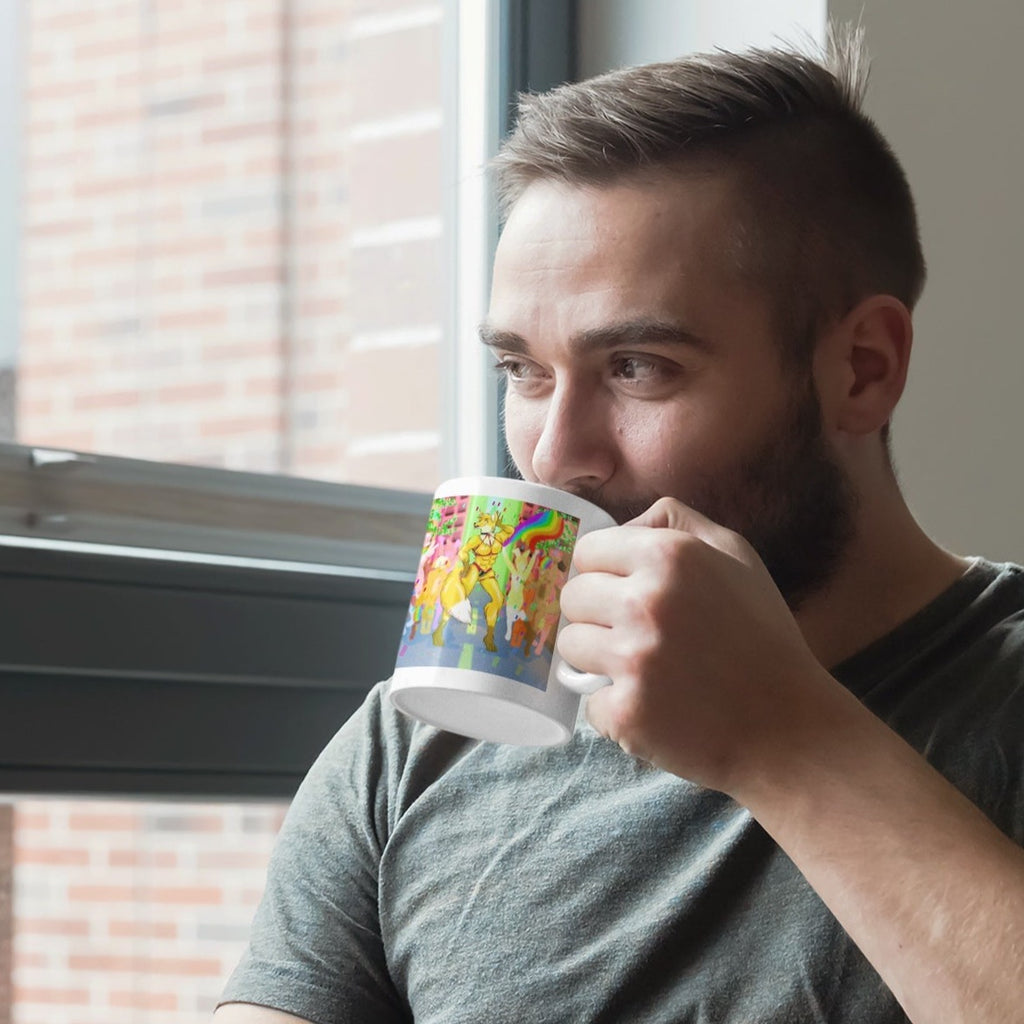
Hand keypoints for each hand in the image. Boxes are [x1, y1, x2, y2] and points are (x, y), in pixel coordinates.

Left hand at [556, 497, 833, 792]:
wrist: (791, 728)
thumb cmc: (763, 638)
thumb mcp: (736, 556)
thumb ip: (676, 523)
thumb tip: (621, 526)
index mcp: (669, 556)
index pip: (586, 550)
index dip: (602, 572)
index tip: (623, 592)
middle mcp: (646, 601)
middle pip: (572, 597)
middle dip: (596, 615)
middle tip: (638, 635)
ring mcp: (633, 659)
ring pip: (570, 647)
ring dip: (597, 659)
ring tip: (645, 670)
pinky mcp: (626, 712)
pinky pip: (588, 700)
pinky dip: (613, 707)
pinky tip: (653, 707)